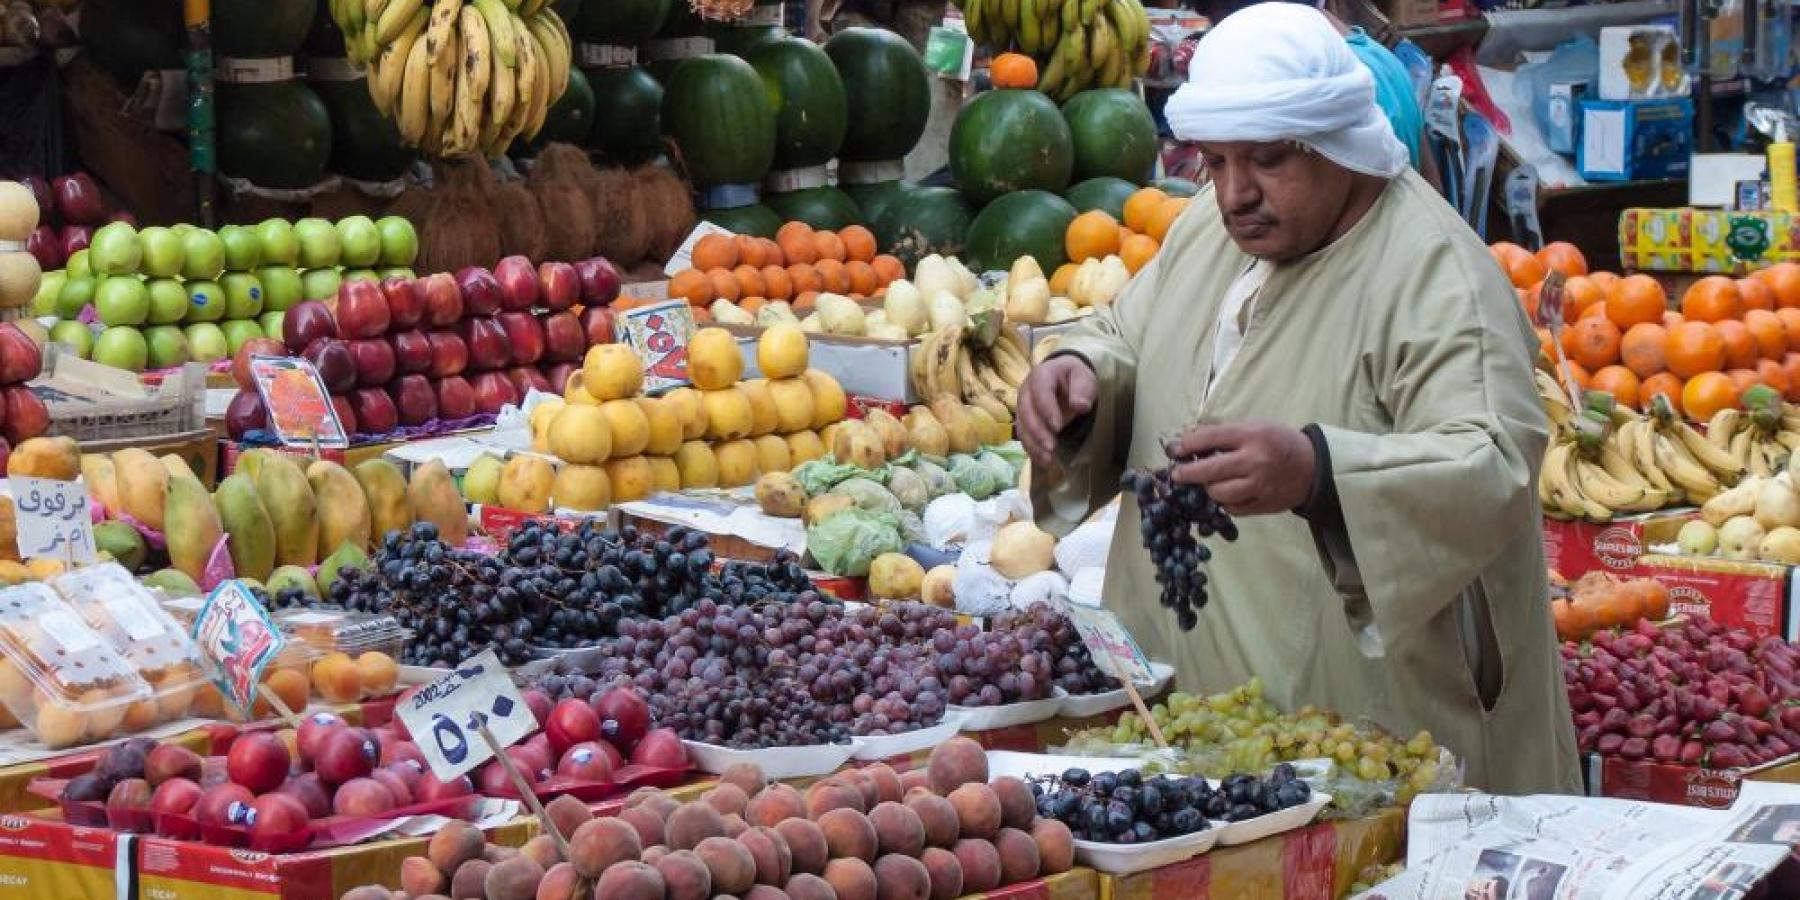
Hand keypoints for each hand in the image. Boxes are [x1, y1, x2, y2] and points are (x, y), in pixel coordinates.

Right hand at [1018, 354, 1097, 468]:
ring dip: (1033, 445)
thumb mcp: (1083, 377)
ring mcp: (1022, 406)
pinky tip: (1044, 461)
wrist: (1065, 378)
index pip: (1040, 392)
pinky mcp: (1023, 421)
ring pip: (1022, 427)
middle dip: (1038, 432)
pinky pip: (1024, 436)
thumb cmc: (1075, 378)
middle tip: (1052, 448)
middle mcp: (1026, 390)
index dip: (1047, 410)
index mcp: (1042, 375)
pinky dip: (1032, 450)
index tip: (1058, 427)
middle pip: (1027, 412)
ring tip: (1048, 460)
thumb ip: (1082, 389)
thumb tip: (1080, 406)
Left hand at [1167, 421, 1315, 515]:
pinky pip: (1232, 508)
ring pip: (1218, 493)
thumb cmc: (1278, 442)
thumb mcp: (1256, 426)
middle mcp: (1254, 461)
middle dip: (1187, 473)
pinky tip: (1227, 494)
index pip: (1210, 438)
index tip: (1175, 450)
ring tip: (1208, 483)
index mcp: (1252, 436)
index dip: (1187, 444)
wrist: (1313, 466)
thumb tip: (1191, 440)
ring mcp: (1259, 485)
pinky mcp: (1263, 504)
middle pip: (1210, 470)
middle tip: (1177, 475)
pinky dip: (1225, 502)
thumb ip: (1226, 433)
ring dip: (1208, 488)